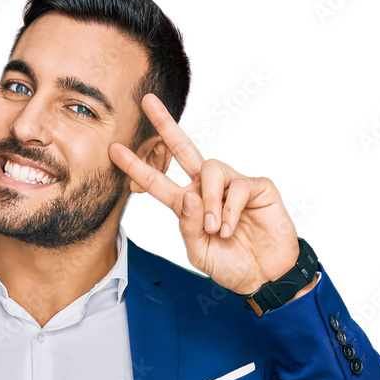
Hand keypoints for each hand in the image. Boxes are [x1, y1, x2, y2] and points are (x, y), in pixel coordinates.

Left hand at [109, 93, 312, 297]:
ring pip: (210, 170)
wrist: (264, 276)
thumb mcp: (198, 252)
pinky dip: (229, 210)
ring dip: (209, 201)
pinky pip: (237, 187)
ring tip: (214, 228)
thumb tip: (188, 195)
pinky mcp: (257, 186)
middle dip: (165, 126)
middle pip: (184, 150)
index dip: (137, 167)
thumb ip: (187, 226)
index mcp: (188, 205)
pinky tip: (230, 228)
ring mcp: (233, 184)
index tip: (115, 151)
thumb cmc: (230, 265)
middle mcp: (208, 189)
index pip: (159, 181)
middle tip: (147, 102)